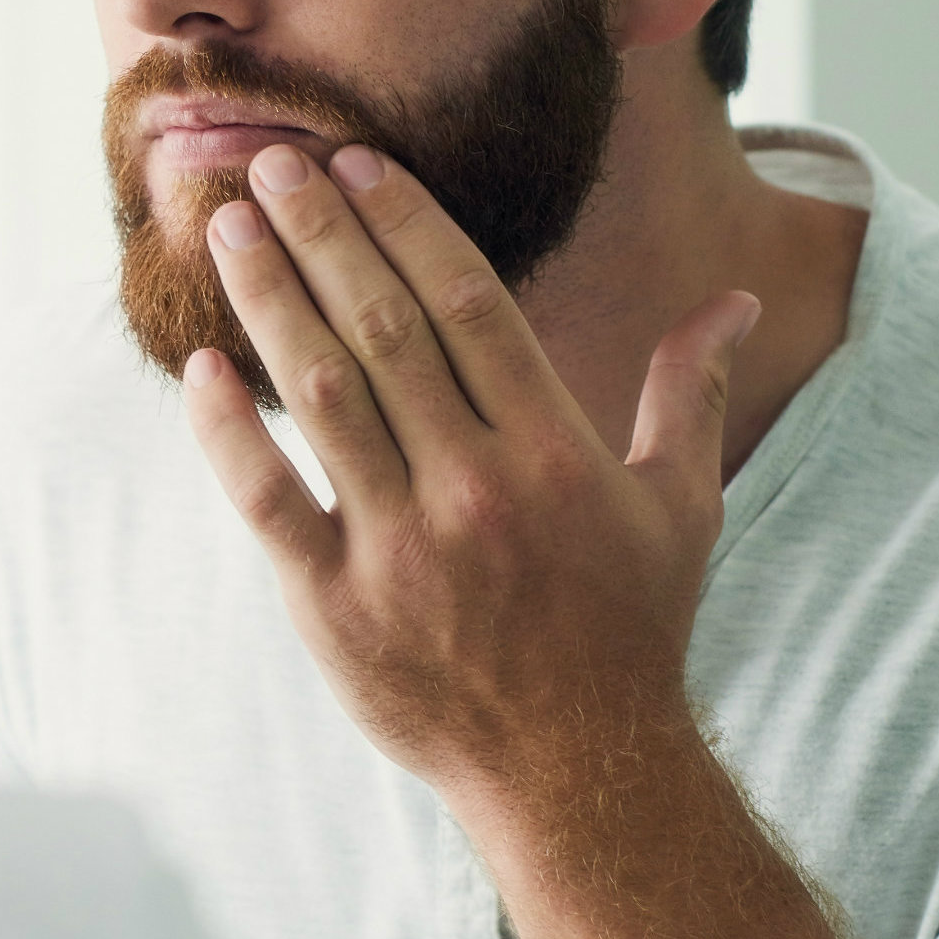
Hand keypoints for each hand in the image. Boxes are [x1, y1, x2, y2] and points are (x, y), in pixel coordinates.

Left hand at [186, 141, 758, 799]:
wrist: (578, 775)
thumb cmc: (630, 631)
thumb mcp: (682, 507)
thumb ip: (689, 392)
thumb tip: (735, 301)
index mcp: (554, 451)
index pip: (467, 302)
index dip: (406, 223)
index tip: (357, 163)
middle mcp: (474, 488)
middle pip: (382, 327)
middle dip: (322, 234)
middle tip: (270, 163)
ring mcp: (399, 547)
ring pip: (320, 394)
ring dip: (268, 300)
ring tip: (228, 230)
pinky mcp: (335, 606)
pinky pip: (267, 498)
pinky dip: (227, 431)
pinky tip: (203, 367)